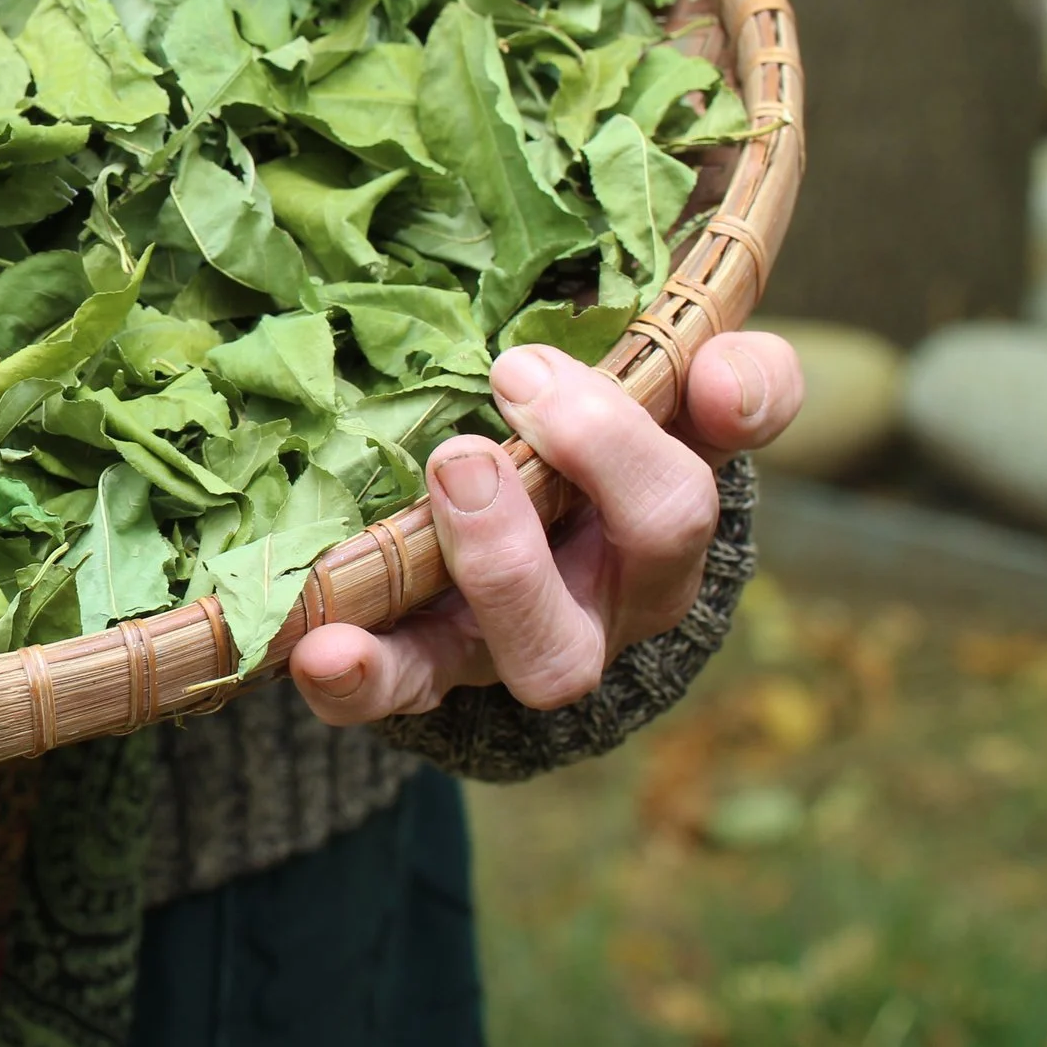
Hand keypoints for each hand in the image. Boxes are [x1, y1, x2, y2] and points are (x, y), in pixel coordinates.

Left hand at [288, 330, 802, 724]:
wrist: (505, 552)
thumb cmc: (570, 455)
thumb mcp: (636, 396)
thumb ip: (715, 372)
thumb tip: (724, 379)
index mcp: (665, 512)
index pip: (704, 475)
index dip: (700, 413)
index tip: (601, 357)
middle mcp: (616, 590)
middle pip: (658, 545)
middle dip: (601, 453)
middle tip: (514, 379)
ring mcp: (525, 639)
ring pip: (548, 648)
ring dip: (503, 562)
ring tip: (450, 472)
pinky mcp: (431, 670)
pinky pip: (404, 689)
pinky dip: (364, 680)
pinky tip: (323, 652)